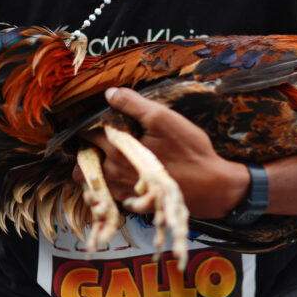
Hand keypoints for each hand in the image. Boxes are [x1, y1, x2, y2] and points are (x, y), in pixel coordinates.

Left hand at [72, 87, 248, 218]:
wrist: (211, 187)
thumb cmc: (189, 151)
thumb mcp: (163, 119)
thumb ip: (133, 104)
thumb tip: (109, 93)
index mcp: (117, 149)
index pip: (87, 133)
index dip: (88, 123)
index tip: (90, 118)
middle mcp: (113, 172)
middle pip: (86, 157)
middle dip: (89, 145)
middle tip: (99, 135)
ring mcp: (121, 190)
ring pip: (95, 177)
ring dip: (96, 165)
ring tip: (109, 153)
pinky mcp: (132, 202)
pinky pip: (110, 191)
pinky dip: (110, 180)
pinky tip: (125, 170)